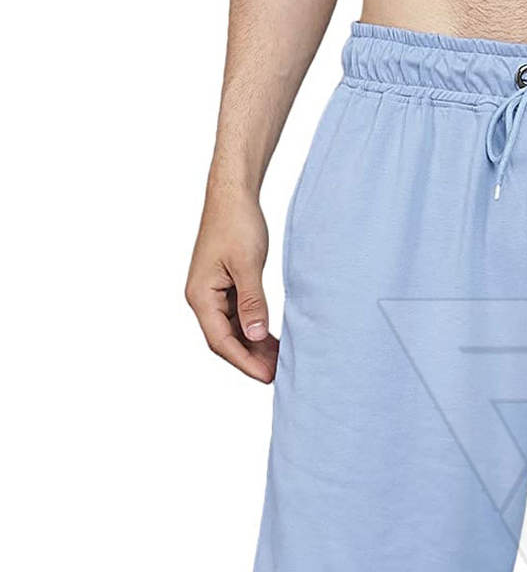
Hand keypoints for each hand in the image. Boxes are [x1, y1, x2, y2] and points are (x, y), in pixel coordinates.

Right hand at [186, 190, 277, 382]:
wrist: (233, 195)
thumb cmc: (236, 223)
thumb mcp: (248, 265)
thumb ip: (252, 302)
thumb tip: (254, 336)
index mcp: (200, 295)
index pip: (220, 341)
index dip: (244, 362)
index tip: (266, 377)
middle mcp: (203, 298)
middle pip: (225, 341)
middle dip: (250, 359)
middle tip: (279, 375)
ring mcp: (214, 294)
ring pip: (234, 332)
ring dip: (255, 348)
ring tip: (280, 362)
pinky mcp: (226, 288)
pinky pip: (240, 318)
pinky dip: (256, 331)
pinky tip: (274, 342)